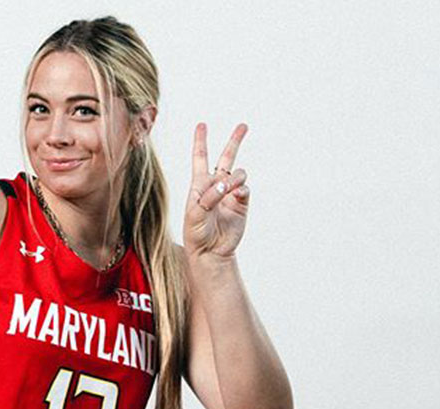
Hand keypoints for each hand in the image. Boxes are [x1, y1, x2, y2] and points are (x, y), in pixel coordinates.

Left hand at [183, 122, 249, 259]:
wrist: (209, 253)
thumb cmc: (196, 234)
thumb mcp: (194, 214)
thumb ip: (209, 196)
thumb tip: (226, 183)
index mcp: (199, 186)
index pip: (200, 158)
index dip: (201, 141)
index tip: (202, 125)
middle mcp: (215, 187)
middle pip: (225, 158)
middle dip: (234, 141)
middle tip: (243, 126)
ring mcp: (230, 195)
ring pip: (238, 174)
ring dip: (235, 177)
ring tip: (228, 189)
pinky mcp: (241, 204)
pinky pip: (245, 189)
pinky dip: (242, 189)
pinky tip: (236, 195)